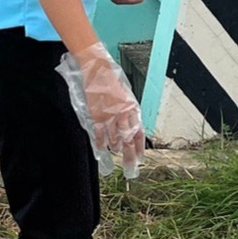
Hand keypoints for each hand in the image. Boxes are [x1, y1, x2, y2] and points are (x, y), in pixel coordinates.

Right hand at [75, 42, 144, 170]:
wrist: (98, 70)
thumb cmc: (113, 80)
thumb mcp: (126, 95)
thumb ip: (129, 110)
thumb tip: (131, 125)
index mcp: (133, 108)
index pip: (139, 132)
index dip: (140, 147)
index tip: (141, 158)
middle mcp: (123, 114)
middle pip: (128, 140)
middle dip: (130, 156)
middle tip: (131, 169)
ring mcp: (109, 116)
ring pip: (114, 139)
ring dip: (116, 148)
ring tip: (116, 154)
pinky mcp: (96, 115)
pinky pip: (99, 134)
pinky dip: (101, 143)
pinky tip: (102, 150)